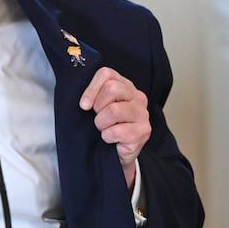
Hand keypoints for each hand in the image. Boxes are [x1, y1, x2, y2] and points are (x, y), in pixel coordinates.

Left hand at [79, 67, 150, 188]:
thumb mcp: (97, 107)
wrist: (117, 152)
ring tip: (104, 128)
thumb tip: (84, 103)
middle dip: (98, 106)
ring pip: (113, 110)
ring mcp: (142, 113)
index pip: (106, 74)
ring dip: (101, 123)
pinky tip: (111, 138)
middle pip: (111, 88)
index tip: (84, 105)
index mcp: (125, 85)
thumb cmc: (106, 126)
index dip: (91, 89)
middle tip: (98, 117)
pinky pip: (117, 131)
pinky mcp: (144, 131)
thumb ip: (92, 96)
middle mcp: (137, 96)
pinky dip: (108, 137)